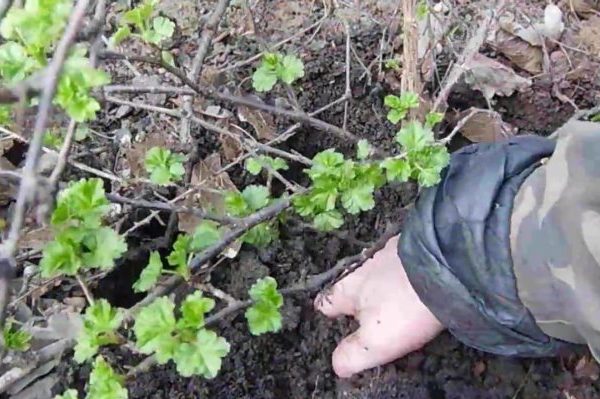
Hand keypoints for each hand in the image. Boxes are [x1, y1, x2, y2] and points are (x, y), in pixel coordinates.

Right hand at [315, 235, 444, 377]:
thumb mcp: (376, 341)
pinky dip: (403, 272)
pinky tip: (414, 282)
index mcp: (347, 289)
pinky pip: (399, 261)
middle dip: (356, 298)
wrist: (446, 268)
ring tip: (394, 299)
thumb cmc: (405, 308)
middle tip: (367, 316)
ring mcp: (387, 252)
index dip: (328, 316)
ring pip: (375, 272)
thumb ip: (352, 354)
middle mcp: (361, 267)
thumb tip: (337, 364)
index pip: (325, 303)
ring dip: (380, 283)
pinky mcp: (411, 245)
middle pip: (350, 286)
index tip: (334, 324)